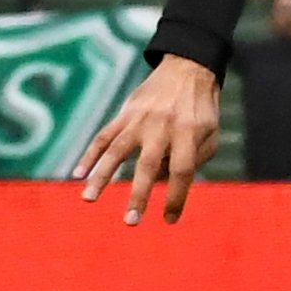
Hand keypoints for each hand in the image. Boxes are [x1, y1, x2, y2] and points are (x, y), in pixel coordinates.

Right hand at [74, 53, 221, 224]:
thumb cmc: (202, 110)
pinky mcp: (125, 113)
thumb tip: (164, 181)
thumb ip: (194, 159)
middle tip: (130, 221)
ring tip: (88, 199)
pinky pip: (104, 135)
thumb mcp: (211, 132)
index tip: (169, 220)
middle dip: (138, 195)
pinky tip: (79, 174)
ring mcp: (140, 119)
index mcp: (189, 132)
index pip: (182, 171)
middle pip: (148, 166)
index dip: (176, 197)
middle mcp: (162, 126)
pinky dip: (90, 155)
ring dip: (101, 176)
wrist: (188, 69)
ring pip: (116, 151)